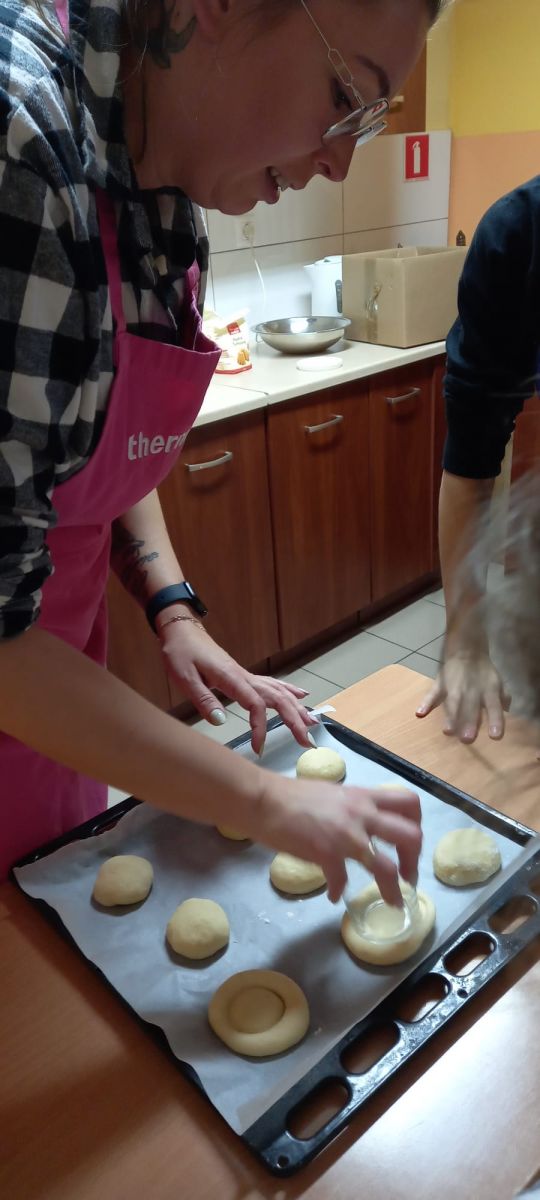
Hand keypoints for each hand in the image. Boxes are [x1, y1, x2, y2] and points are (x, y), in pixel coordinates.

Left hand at [159, 617, 317, 753]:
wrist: (182, 631)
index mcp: (232, 679)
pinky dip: (289, 690)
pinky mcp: (243, 675)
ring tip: (312, 723)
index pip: (255, 705)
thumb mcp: (184, 678)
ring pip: (279, 691)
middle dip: (294, 720)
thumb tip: (220, 721)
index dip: (260, 727)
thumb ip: (203, 699)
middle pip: (277, 698)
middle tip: (306, 741)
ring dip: (297, 707)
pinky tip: (301, 695)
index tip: (258, 748)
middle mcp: (244, 676)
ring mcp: (246, 675)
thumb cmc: (181, 652)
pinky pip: (272, 684)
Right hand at [257, 774, 421, 903]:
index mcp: (363, 797)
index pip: (408, 802)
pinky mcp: (326, 853)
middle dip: (414, 860)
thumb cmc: (290, 795)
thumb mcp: (332, 794)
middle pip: (410, 835)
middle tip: (407, 875)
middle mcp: (361, 813)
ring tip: (394, 901)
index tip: (409, 844)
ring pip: (387, 867)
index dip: (417, 824)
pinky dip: (338, 890)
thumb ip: (351, 808)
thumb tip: (359, 824)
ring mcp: (346, 835)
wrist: (263, 800)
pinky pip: (342, 880)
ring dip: (393, 889)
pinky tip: (333, 895)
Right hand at [416, 651, 510, 742]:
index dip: (495, 721)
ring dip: (450, 716)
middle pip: (471, 707)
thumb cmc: (484, 672)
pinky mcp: (440, 683)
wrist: (467, 650)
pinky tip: (420, 713)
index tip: (495, 737)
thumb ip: (503, 699)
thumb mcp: (498, 683)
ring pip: (452, 702)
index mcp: (488, 690)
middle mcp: (472, 689)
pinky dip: (426, 702)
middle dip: (469, 722)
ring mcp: (454, 686)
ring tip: (448, 731)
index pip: (493, 707)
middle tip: (467, 739)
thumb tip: (506, 713)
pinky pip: (432, 693)